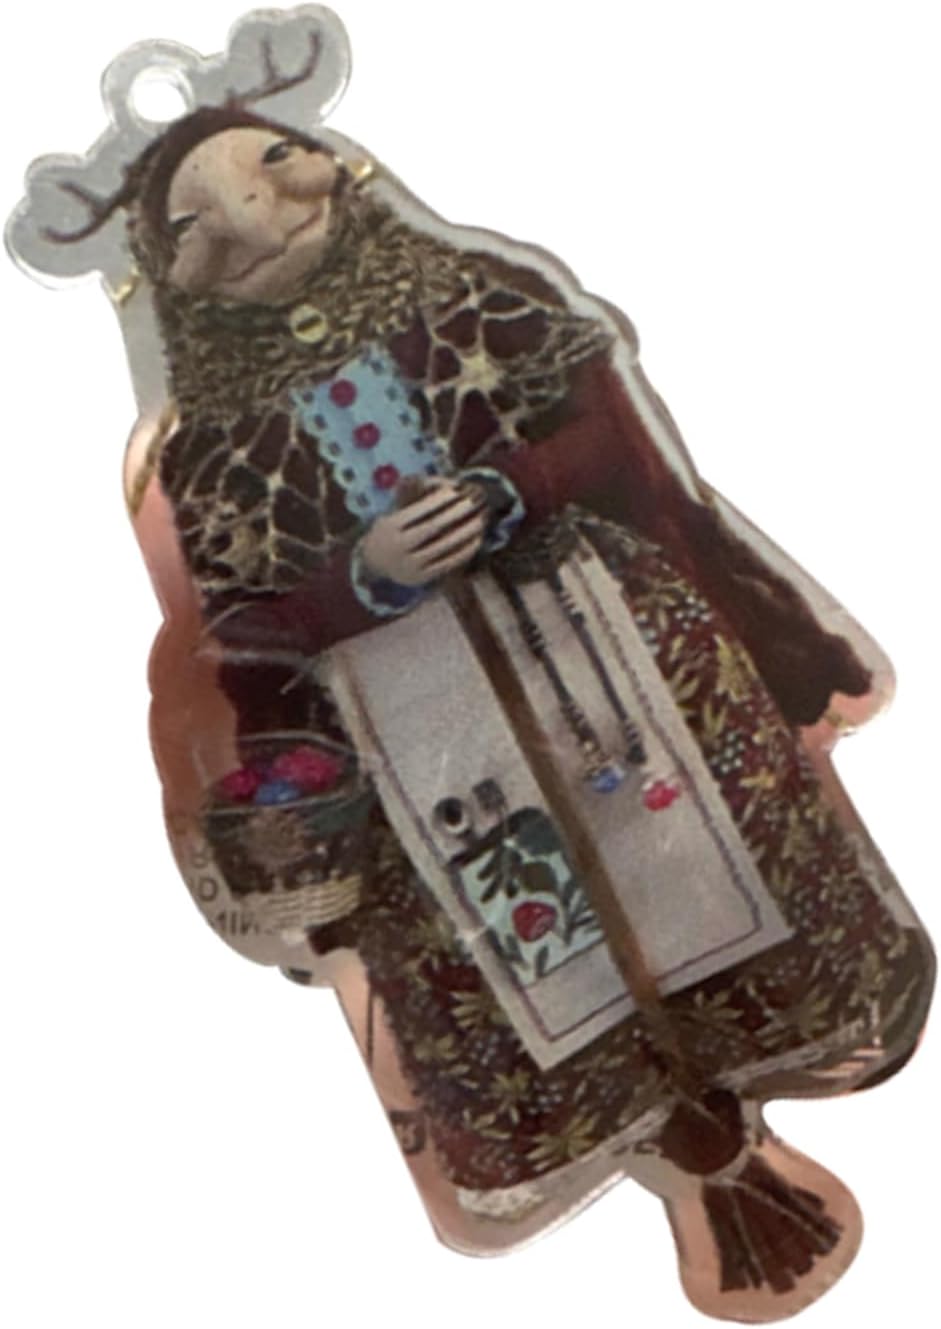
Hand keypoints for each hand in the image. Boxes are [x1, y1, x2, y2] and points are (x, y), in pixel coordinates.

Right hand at [359, 479, 485, 586]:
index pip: (419, 511)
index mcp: (390, 526)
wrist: (373, 562)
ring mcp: (410, 564)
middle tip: (473, 503)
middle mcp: (399, 546)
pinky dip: (463, 552)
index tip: (456, 491)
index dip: (439, 501)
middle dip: (456, 513)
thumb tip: (444, 486)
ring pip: (443, 547)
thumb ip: (413, 501)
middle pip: (433, 527)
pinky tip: (476, 541)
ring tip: (480, 521)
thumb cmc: (390, 530)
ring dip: (465, 533)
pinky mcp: (421, 578)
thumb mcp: (393, 513)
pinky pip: (446, 564)